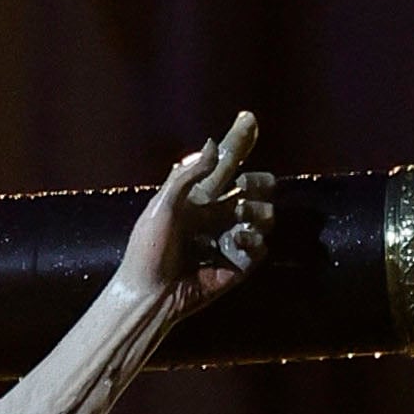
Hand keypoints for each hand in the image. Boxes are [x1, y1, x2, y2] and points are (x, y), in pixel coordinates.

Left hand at [118, 111, 272, 319]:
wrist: (150, 294)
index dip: (240, 141)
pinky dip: (253, 239)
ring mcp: (230, 240)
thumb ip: (186, 175)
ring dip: (256, 211)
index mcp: (200, 196)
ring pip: (265, 214)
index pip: (227, 163)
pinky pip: (260, 246)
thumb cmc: (148, 250)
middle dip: (259, 182)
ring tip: (237, 218)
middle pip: (257, 187)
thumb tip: (212, 144)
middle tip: (243, 187)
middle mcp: (219, 215)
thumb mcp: (161, 206)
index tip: (250, 119)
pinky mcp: (238, 266)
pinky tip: (235, 240)